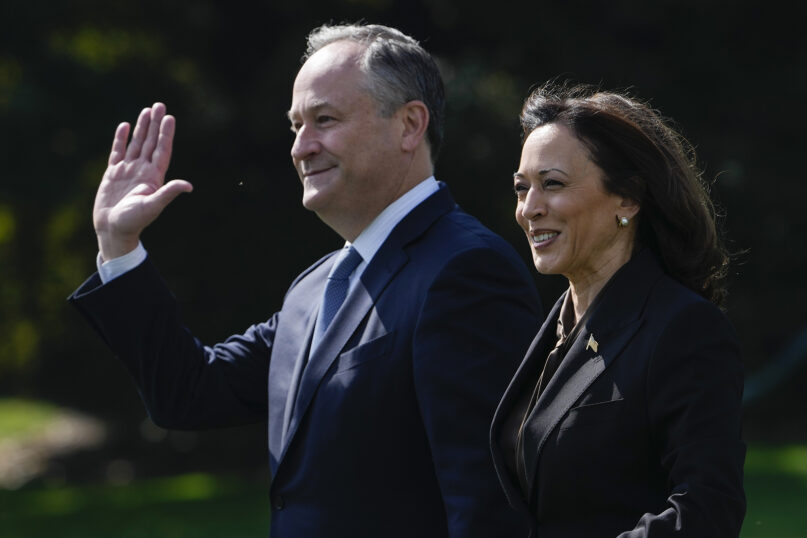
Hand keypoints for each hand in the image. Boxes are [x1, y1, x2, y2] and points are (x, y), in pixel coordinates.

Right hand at [93, 103, 192, 260]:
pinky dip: (120, 139)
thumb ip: (168, 193)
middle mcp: (143, 171)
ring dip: (141, 127)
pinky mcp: (113, 174)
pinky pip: (117, 152)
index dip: (166, 134)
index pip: (162, 150)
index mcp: (154, 177)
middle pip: (150, 142)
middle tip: (159, 105)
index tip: (170, 118)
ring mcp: (128, 171)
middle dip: (155, 124)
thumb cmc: (134, 221)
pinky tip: (124, 126)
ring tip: (146, 110)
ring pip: (136, 144)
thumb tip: (189, 186)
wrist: (113, 229)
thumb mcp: (152, 206)